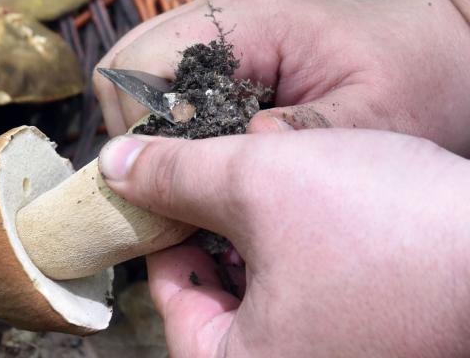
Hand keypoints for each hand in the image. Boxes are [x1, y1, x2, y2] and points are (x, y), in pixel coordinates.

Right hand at [93, 0, 469, 155]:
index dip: (138, 124)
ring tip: (181, 172)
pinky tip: (200, 155)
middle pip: (123, 62)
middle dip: (129, 127)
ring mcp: (218, 29)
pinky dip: (166, 121)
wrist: (443, 53)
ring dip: (143, 125)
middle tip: (164, 181)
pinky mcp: (222, 51)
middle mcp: (222, 14)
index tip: (164, 177)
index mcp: (250, 19)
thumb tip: (235, 149)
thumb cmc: (417, 83)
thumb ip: (303, 135)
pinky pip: (164, 81)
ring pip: (134, 70)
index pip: (143, 61)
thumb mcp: (373, 121)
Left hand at [99, 130, 469, 357]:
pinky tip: (316, 215)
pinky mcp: (382, 346)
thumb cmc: (389, 226)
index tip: (163, 186)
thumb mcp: (258, 179)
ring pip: (268, 302)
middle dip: (211, 236)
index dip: (161, 232)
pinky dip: (303, 260)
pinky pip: (317, 306)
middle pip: (218, 305)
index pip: (170, 302)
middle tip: (214, 182)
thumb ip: (173, 174)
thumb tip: (114, 164)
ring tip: (269, 190)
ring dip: (259, 244)